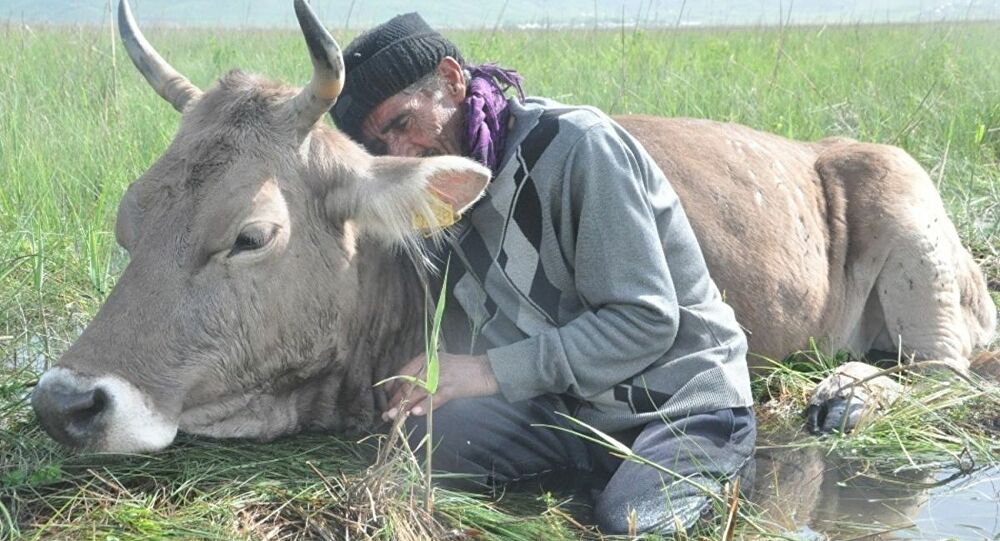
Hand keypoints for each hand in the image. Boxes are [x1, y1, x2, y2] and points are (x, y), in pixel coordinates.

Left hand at [382, 352, 498, 421]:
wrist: (486, 370)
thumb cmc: (462, 369)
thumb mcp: (439, 365)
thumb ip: (423, 374)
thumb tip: (405, 392)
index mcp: (426, 358)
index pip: (403, 373)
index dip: (392, 387)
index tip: (386, 398)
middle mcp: (431, 365)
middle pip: (408, 384)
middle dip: (395, 401)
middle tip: (386, 414)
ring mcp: (442, 377)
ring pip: (418, 392)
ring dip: (404, 407)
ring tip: (394, 417)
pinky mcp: (453, 388)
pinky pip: (435, 399)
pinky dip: (425, 406)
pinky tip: (415, 413)